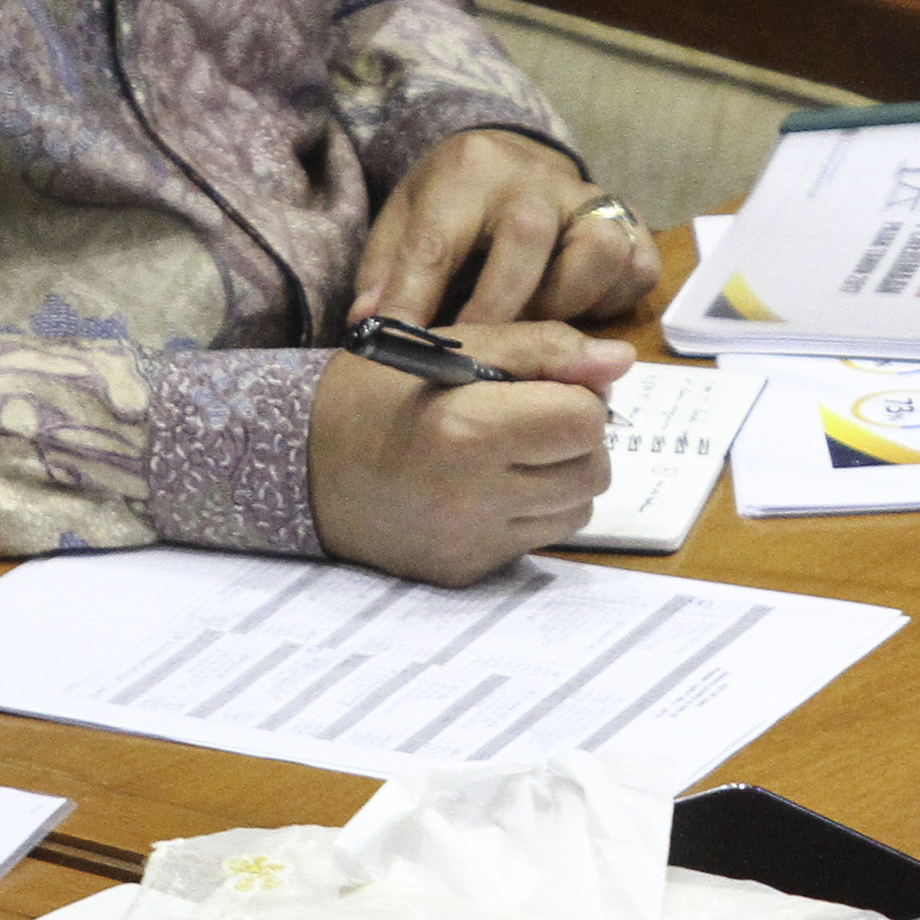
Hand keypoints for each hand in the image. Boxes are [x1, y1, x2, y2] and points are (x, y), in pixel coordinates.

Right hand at [308, 319, 629, 583]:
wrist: (298, 463)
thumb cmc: (375, 392)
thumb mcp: (451, 345)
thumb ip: (542, 348)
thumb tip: (621, 363)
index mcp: (467, 430)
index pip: (586, 420)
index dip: (576, 396)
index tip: (542, 387)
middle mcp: (471, 497)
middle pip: (593, 470)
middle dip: (575, 438)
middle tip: (529, 418)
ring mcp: (469, 543)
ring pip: (575, 511)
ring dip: (559, 478)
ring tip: (507, 452)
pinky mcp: (465, 573)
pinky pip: (535, 541)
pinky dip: (527, 512)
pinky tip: (483, 487)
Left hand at [352, 128, 658, 327]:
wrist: (508, 159)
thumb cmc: (449, 203)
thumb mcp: (404, 220)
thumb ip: (387, 272)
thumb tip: (371, 326)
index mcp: (469, 169)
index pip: (438, 241)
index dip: (417, 301)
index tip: (402, 351)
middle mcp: (536, 177)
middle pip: (527, 234)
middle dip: (498, 306)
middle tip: (476, 354)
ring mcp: (590, 199)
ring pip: (598, 249)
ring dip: (565, 303)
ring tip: (534, 332)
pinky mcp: (631, 224)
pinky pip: (637, 268)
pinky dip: (611, 303)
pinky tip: (580, 319)